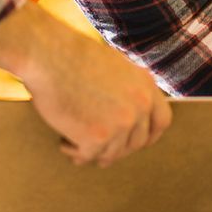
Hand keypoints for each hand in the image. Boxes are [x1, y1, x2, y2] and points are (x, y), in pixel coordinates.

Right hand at [0, 0, 172, 166]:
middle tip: (96, 148)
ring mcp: (121, 123)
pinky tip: (63, 142)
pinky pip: (88, 156)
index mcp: (146, 86)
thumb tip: (131, 118)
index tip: (133, 144)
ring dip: (92, 151)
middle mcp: (139, 106)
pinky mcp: (97, 137)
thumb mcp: (116, 66)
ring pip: (111, 154)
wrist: (49, 54)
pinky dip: (74, 152)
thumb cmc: (73, 56)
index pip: (162, 122)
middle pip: (136, 143)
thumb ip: (129, 89)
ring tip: (73, 141)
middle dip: (116, 149)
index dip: (148, 136)